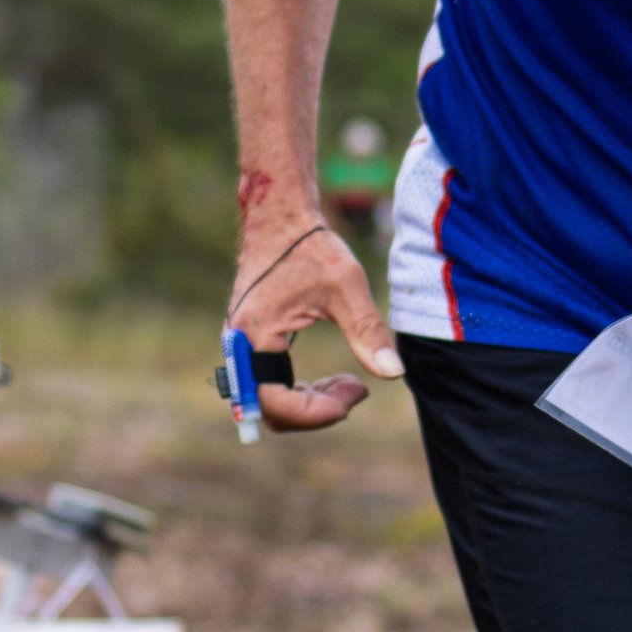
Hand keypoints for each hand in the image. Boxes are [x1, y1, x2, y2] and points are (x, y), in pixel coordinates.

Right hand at [226, 208, 404, 433]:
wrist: (281, 218)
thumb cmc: (311, 246)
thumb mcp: (346, 287)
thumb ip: (368, 331)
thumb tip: (393, 373)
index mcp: (255, 336)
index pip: (276, 403)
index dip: (316, 414)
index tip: (356, 395)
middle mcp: (239, 347)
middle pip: (271, 411)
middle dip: (318, 410)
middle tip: (358, 389)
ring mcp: (241, 347)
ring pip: (271, 402)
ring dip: (311, 403)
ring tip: (351, 384)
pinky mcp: (251, 344)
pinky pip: (270, 386)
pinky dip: (301, 390)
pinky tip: (332, 378)